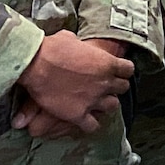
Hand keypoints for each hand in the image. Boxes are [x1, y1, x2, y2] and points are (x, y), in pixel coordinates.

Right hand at [15, 31, 133, 132]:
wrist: (36, 64)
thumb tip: (74, 43)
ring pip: (112, 106)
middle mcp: (104, 82)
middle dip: (114, 88)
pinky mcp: (78, 114)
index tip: (115, 72)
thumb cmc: (52, 49)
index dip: (121, 71)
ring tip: (96, 103)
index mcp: (107, 63)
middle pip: (123, 88)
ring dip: (105, 104)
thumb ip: (79, 45)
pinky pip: (92, 126)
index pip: (128, 70)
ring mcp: (93, 100)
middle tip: (104, 87)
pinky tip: (84, 120)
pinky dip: (90, 124)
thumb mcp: (70, 39)